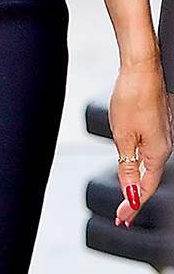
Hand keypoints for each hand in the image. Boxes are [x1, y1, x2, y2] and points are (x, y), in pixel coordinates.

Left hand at [109, 60, 171, 225]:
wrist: (141, 68)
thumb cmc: (132, 96)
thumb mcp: (123, 135)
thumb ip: (128, 167)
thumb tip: (131, 194)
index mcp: (158, 153)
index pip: (145, 187)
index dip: (132, 204)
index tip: (122, 218)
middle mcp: (165, 146)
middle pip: (149, 179)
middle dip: (135, 197)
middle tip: (123, 215)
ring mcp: (163, 134)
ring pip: (149, 164)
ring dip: (137, 181)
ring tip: (126, 196)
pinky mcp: (158, 123)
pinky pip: (149, 150)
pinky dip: (139, 163)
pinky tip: (133, 164)